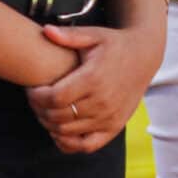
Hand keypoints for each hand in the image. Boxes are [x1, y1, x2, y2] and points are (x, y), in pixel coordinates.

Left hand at [26, 19, 158, 154]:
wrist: (145, 57)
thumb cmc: (115, 45)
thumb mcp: (95, 35)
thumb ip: (69, 36)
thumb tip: (46, 31)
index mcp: (95, 79)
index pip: (55, 98)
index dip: (36, 96)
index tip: (32, 89)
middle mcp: (103, 101)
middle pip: (57, 116)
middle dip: (39, 109)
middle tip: (36, 99)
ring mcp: (109, 117)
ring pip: (67, 131)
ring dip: (49, 123)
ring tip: (46, 109)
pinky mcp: (114, 127)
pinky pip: (86, 146)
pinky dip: (68, 143)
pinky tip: (60, 129)